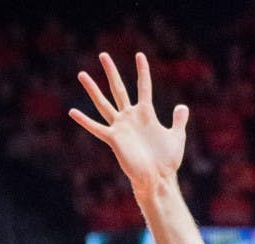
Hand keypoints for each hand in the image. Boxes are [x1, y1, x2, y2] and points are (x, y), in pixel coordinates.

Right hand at [69, 52, 187, 195]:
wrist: (158, 178)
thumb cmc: (167, 161)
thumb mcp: (176, 137)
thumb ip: (179, 121)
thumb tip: (182, 106)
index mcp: (146, 114)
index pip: (144, 87)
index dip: (143, 72)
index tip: (140, 55)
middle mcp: (131, 117)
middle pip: (119, 90)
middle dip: (112, 73)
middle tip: (103, 55)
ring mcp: (121, 127)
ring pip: (104, 104)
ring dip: (93, 89)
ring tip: (82, 74)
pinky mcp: (115, 139)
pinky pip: (97, 128)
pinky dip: (85, 121)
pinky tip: (72, 112)